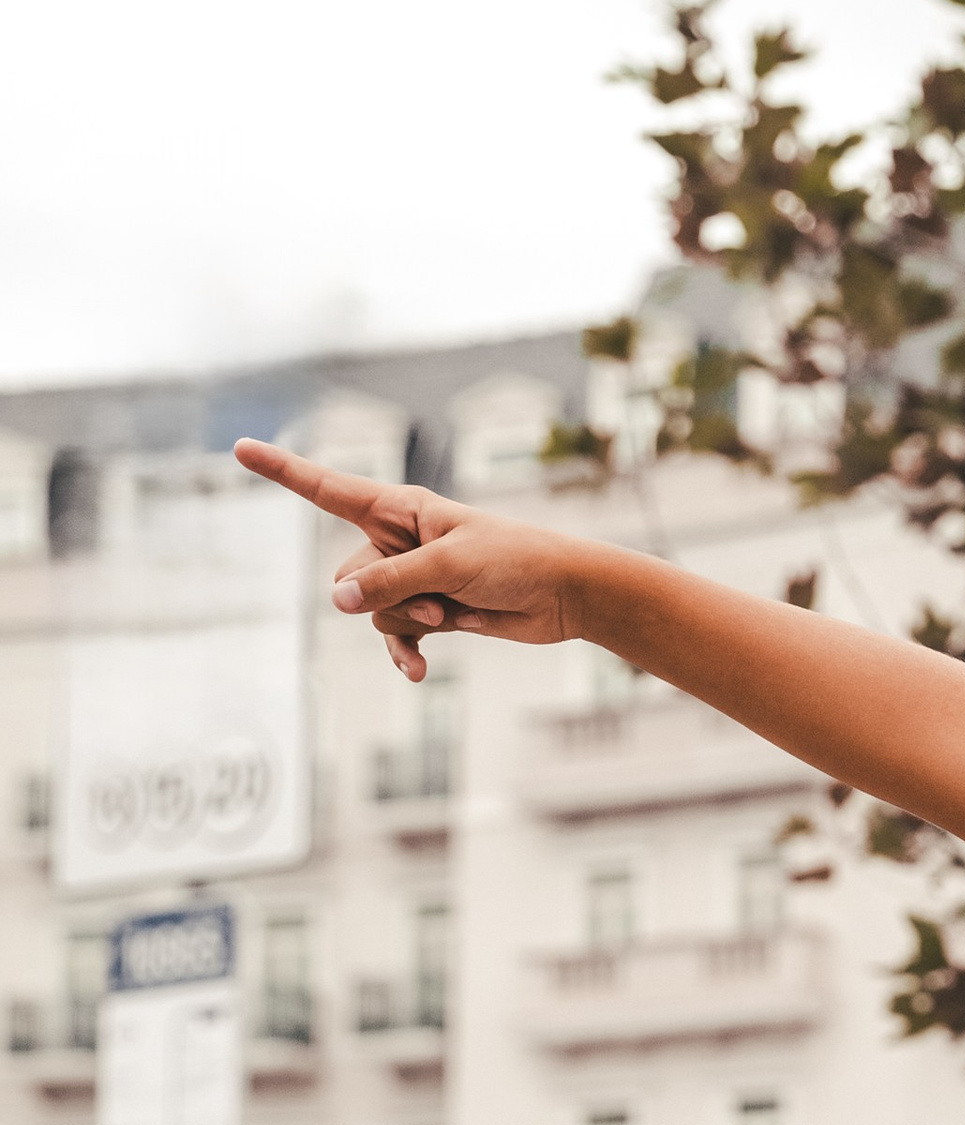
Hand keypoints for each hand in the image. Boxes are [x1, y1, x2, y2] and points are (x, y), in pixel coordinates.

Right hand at [233, 441, 585, 682]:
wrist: (563, 595)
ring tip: (451, 613)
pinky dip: (406, 654)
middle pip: (349, 577)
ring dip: (408, 622)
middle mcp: (397, 539)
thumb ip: (391, 582)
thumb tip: (338, 602)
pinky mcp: (429, 611)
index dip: (284, 472)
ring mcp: (410, 577)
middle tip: (436, 599)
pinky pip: (394, 638)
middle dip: (384, 596)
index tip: (240, 449)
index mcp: (399, 508)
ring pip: (372, 612)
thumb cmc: (513, 561)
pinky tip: (419, 675)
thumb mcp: (448, 567)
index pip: (328, 489)